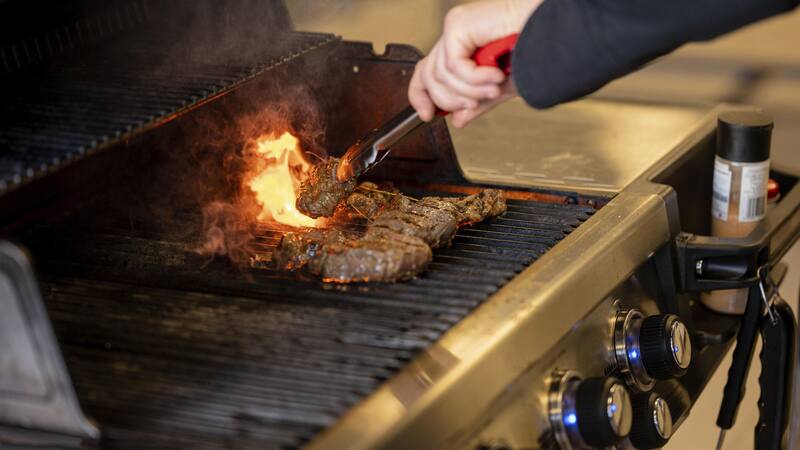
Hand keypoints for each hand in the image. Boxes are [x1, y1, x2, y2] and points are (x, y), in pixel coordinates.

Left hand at [408, 0, 541, 127]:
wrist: (551, 31)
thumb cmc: (535, 50)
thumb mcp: (501, 88)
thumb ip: (477, 103)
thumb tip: (457, 119)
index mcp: (463, 47)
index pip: (427, 72)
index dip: (422, 96)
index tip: (428, 116)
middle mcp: (456, 35)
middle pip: (428, 76)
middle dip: (449, 100)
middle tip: (473, 105)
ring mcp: (455, 28)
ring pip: (441, 76)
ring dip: (469, 91)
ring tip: (493, 88)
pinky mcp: (458, 24)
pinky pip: (453, 65)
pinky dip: (474, 78)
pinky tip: (495, 74)